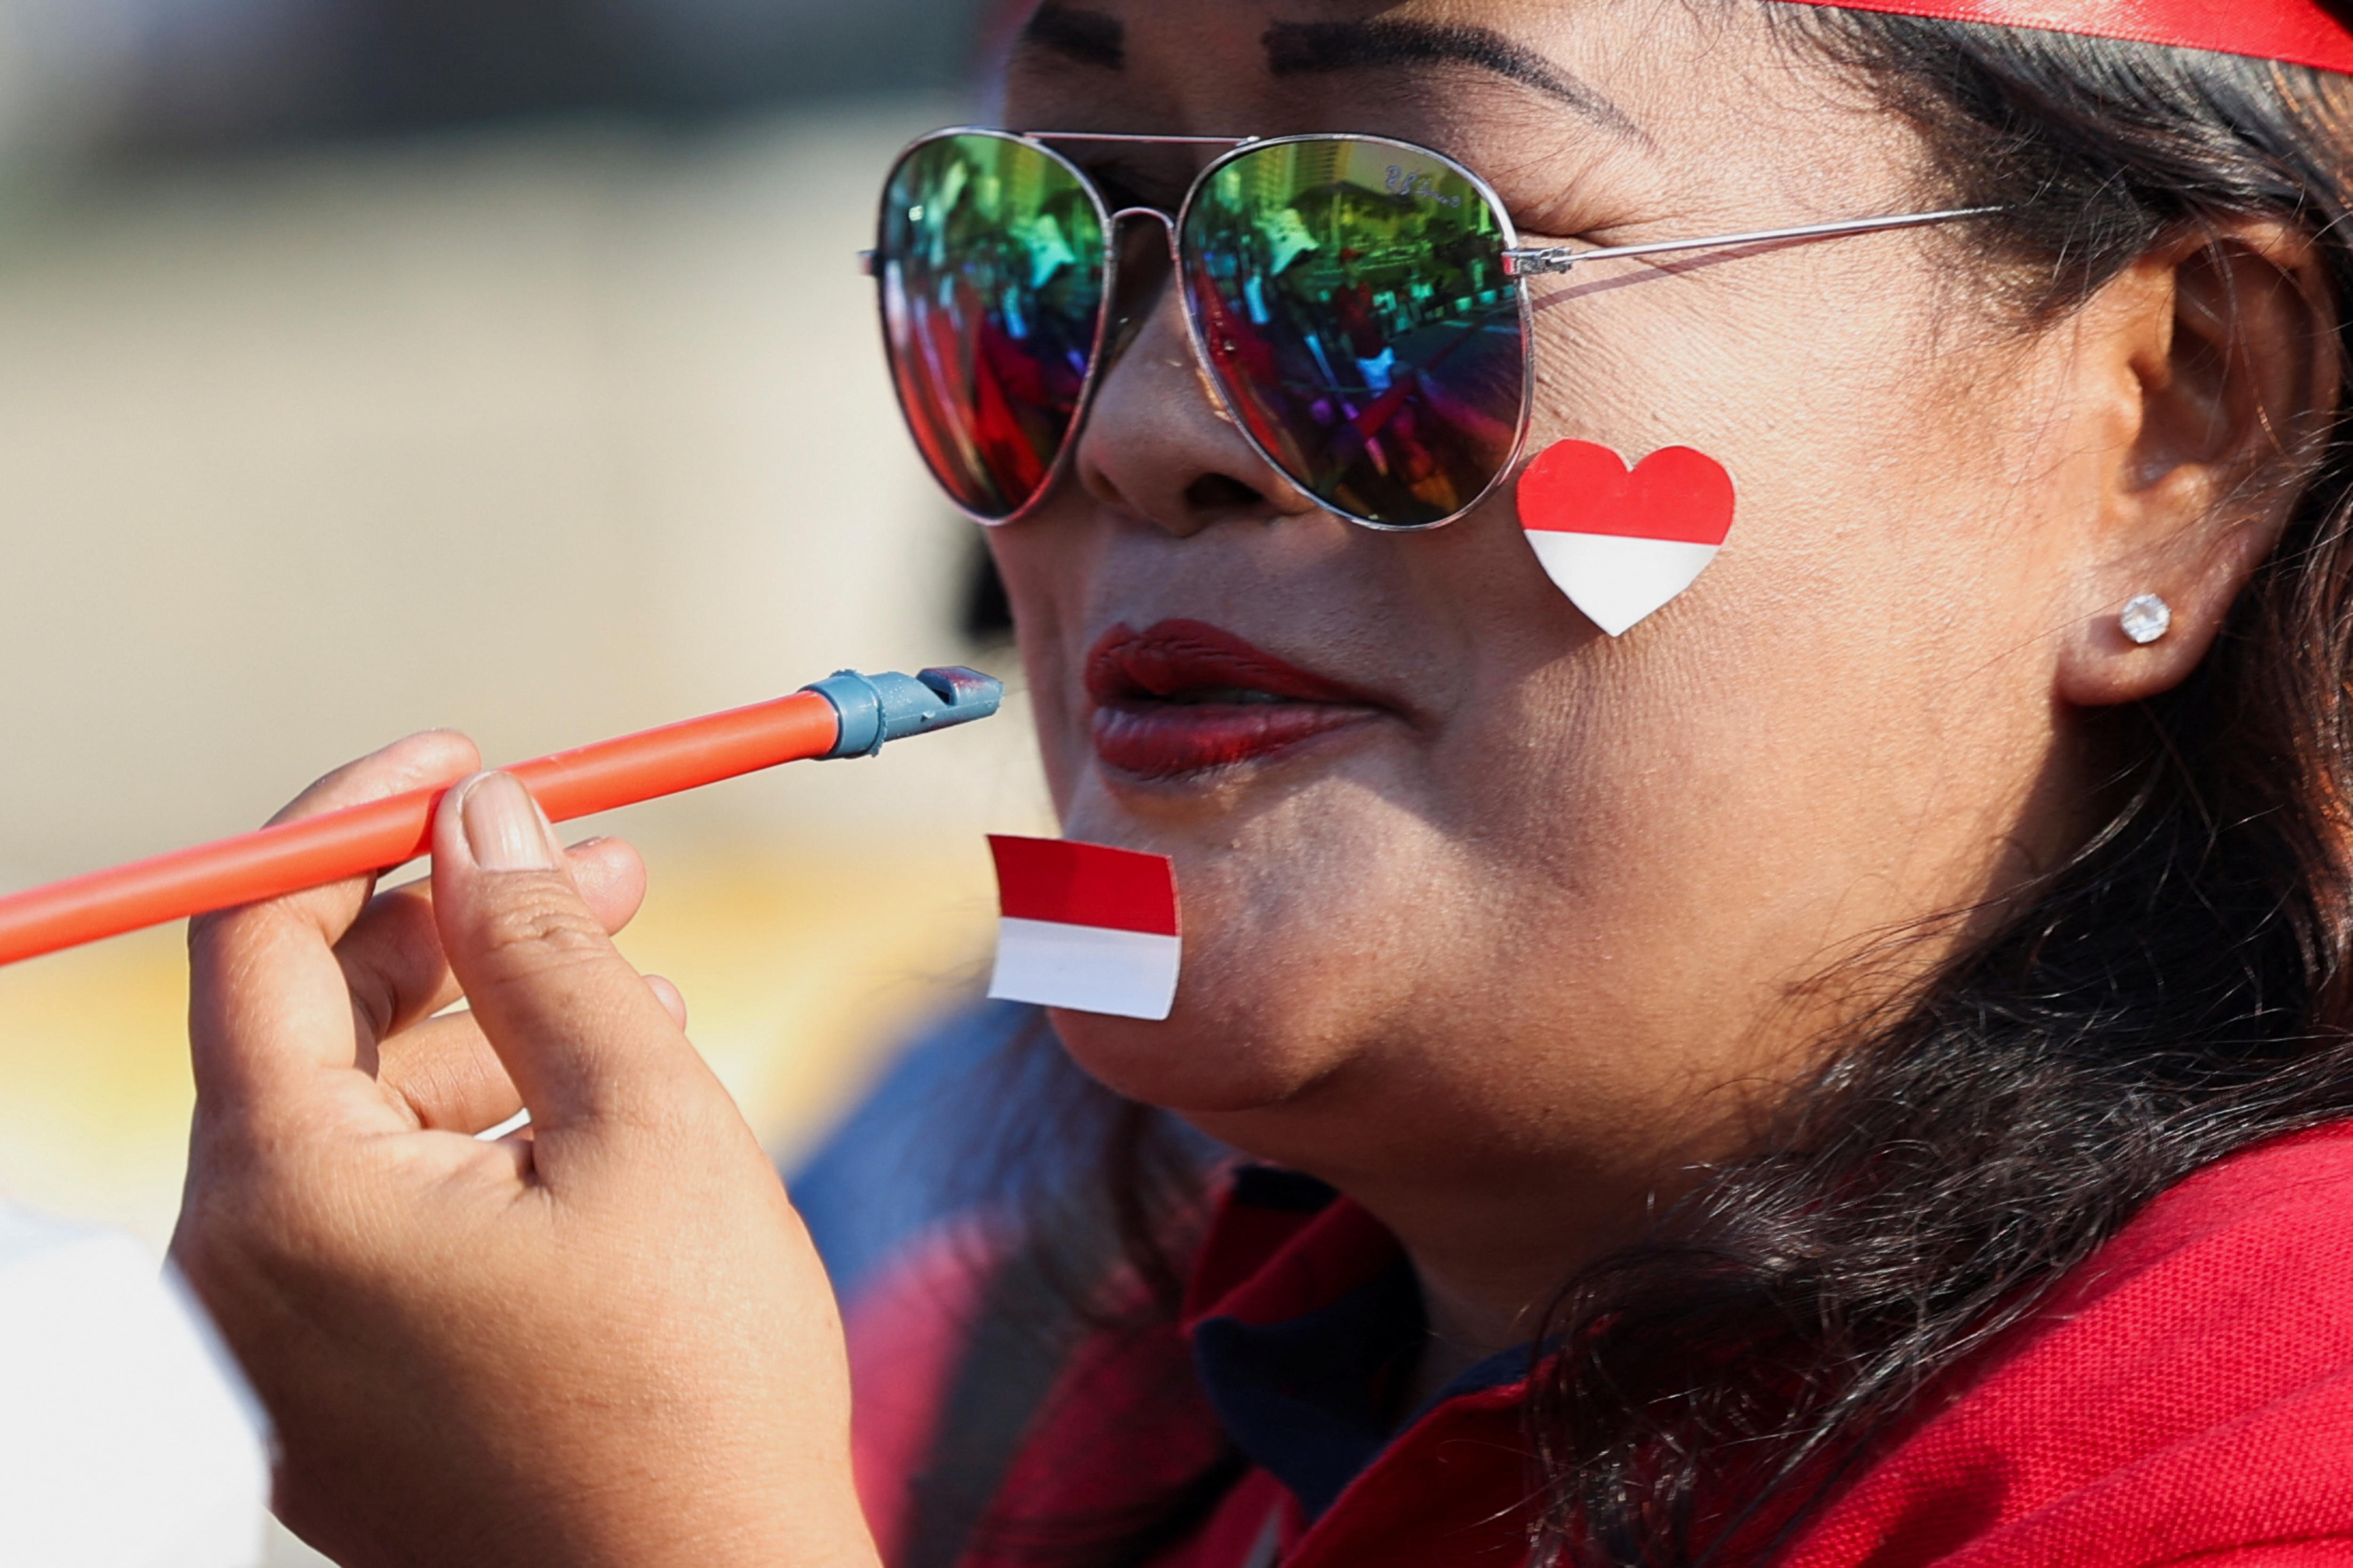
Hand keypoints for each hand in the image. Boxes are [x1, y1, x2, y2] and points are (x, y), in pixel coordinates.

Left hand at [170, 735, 873, 1567]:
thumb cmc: (696, 1389)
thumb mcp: (645, 1123)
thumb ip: (546, 950)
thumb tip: (482, 813)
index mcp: (283, 1202)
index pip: (254, 939)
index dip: (361, 823)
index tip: (470, 763)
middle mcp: (237, 1281)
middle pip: (313, 1031)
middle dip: (465, 929)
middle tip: (614, 870)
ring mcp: (282, 1356)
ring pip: (363, 1127)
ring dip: (496, 1037)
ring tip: (649, 997)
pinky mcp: (341, 1402)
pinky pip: (382, 1222)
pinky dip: (481, 1143)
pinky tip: (601, 1117)